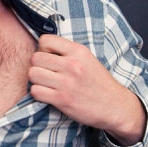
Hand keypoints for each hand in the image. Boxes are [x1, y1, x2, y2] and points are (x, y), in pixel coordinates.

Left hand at [29, 34, 144, 144]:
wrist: (115, 106)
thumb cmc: (99, 83)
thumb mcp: (87, 59)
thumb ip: (67, 52)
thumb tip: (42, 48)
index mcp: (79, 51)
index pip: (45, 40)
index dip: (42, 49)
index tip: (49, 58)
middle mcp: (72, 65)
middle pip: (35, 58)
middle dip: (37, 66)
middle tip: (46, 73)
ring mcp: (66, 82)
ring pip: (33, 74)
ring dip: (36, 80)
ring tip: (46, 83)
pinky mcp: (62, 99)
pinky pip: (35, 91)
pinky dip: (38, 93)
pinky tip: (48, 94)